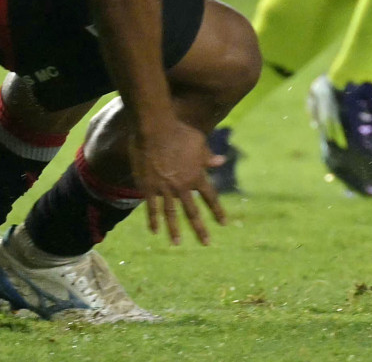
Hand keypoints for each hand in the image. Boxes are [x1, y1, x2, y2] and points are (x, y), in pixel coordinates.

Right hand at [126, 115, 224, 245]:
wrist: (155, 128)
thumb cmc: (179, 131)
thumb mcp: (199, 142)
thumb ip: (208, 156)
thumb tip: (221, 161)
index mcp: (197, 175)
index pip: (210, 198)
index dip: (217, 211)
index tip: (224, 224)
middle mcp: (183, 185)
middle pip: (192, 211)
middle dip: (200, 229)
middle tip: (206, 243)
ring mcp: (165, 188)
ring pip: (171, 214)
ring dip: (174, 230)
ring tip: (177, 243)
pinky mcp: (148, 187)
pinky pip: (152, 208)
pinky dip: (154, 220)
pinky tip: (155, 231)